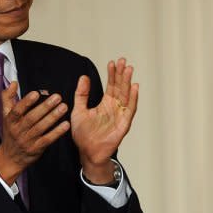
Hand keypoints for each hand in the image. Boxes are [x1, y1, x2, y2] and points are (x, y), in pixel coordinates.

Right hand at [0, 82, 70, 184]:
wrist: (10, 158)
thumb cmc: (11, 132)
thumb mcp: (5, 115)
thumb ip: (8, 98)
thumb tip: (13, 83)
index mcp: (10, 121)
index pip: (17, 110)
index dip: (26, 102)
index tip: (36, 93)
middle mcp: (18, 130)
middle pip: (32, 118)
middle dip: (45, 107)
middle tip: (58, 97)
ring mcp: (28, 140)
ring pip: (41, 128)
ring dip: (53, 117)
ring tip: (64, 107)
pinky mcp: (37, 148)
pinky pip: (48, 139)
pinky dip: (57, 132)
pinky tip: (66, 124)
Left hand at [71, 58, 138, 181]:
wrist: (87, 151)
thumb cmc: (83, 134)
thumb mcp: (78, 110)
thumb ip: (81, 94)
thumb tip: (83, 76)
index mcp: (105, 104)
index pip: (111, 86)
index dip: (112, 74)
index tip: (112, 63)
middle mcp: (115, 108)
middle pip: (120, 88)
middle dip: (121, 74)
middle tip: (123, 61)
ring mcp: (120, 115)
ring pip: (126, 95)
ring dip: (128, 82)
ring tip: (128, 69)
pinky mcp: (124, 124)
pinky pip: (130, 109)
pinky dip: (133, 98)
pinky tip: (134, 87)